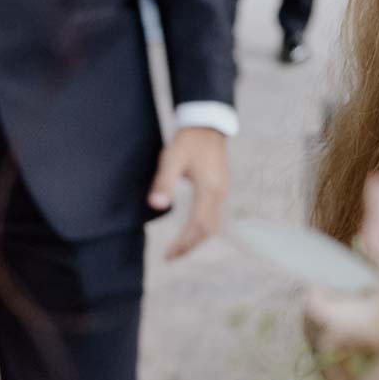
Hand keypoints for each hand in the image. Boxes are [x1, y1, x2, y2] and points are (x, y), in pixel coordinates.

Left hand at [148, 127, 228, 259]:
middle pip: (209, 230)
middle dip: (191, 245)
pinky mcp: (220, 186)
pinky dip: (202, 227)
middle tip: (171, 256)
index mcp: (209, 189)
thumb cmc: (188, 140)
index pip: (198, 226)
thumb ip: (164, 182)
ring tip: (179, 247)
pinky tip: (190, 228)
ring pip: (213, 223)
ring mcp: (222, 189)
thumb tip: (156, 206)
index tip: (168, 255)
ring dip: (197, 238)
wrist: (207, 123)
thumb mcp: (171, 159)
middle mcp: (219, 192)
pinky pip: (214, 214)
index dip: (184, 243)